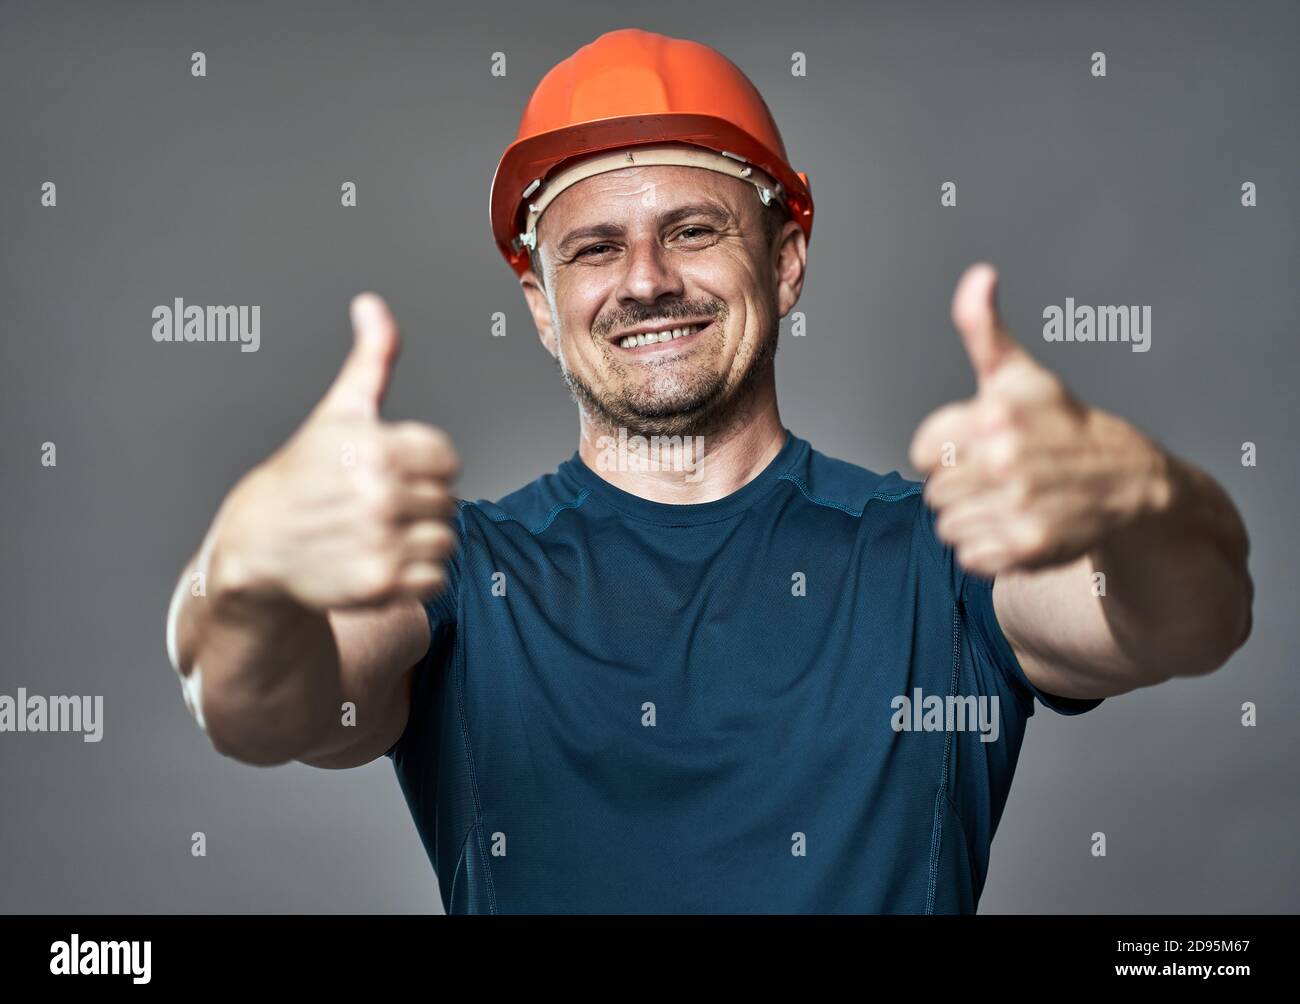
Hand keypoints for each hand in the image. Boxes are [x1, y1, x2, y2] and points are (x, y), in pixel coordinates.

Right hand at [211, 293, 460, 608]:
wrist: (259, 541)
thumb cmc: (305, 473)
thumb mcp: (339, 411)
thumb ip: (371, 360)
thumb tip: (372, 306)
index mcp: (379, 447)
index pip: (448, 460)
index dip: (422, 465)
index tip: (389, 469)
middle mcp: (380, 494)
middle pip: (447, 500)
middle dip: (418, 501)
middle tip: (376, 504)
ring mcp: (381, 541)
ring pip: (445, 540)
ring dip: (420, 539)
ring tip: (378, 532)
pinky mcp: (381, 583)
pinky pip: (435, 579)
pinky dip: (415, 576)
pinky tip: (380, 560)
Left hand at [908, 263, 1167, 576]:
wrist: (1127, 479)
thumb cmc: (1061, 424)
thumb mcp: (1020, 373)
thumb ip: (984, 329)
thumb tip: (978, 277)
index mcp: (994, 414)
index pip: (923, 451)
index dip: (946, 451)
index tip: (978, 446)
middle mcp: (1006, 459)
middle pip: (934, 492)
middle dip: (961, 486)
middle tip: (1000, 476)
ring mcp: (1018, 505)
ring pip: (947, 527)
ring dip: (972, 519)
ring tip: (1008, 501)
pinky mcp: (1028, 547)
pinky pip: (970, 558)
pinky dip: (988, 550)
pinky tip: (1017, 527)